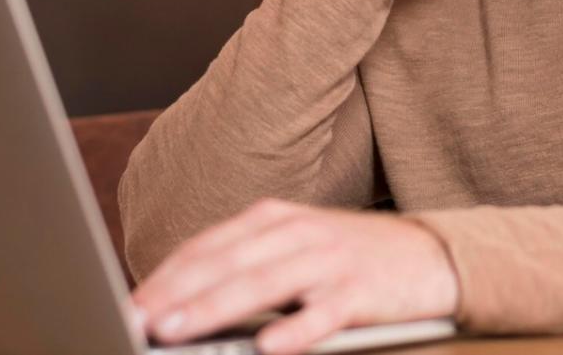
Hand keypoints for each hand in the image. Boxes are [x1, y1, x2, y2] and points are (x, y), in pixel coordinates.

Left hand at [130, 198, 459, 354]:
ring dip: (215, 308)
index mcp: (273, 219)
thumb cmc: (350, 258)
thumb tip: (181, 303)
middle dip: (176, 294)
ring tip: (177, 331)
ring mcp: (329, 260)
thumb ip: (244, 267)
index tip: (130, 305)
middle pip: (225, 263)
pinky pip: (323, 313)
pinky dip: (295, 331)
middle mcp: (296, 233)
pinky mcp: (361, 290)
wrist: (432, 254)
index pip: (207, 247)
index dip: (165, 277)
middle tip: (138, 321)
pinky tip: (268, 347)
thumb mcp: (294, 249)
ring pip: (263, 284)